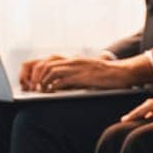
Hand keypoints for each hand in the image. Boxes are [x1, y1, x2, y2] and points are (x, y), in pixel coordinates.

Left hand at [23, 55, 152, 91]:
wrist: (123, 72)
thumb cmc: (105, 76)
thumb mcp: (85, 73)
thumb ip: (70, 77)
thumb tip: (54, 86)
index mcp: (71, 60)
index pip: (44, 61)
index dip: (32, 71)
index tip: (29, 83)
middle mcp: (71, 61)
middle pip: (42, 64)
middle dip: (32, 77)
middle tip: (30, 88)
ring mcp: (76, 68)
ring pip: (49, 70)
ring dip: (40, 82)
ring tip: (38, 92)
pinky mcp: (82, 76)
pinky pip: (61, 79)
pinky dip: (52, 86)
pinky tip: (50, 93)